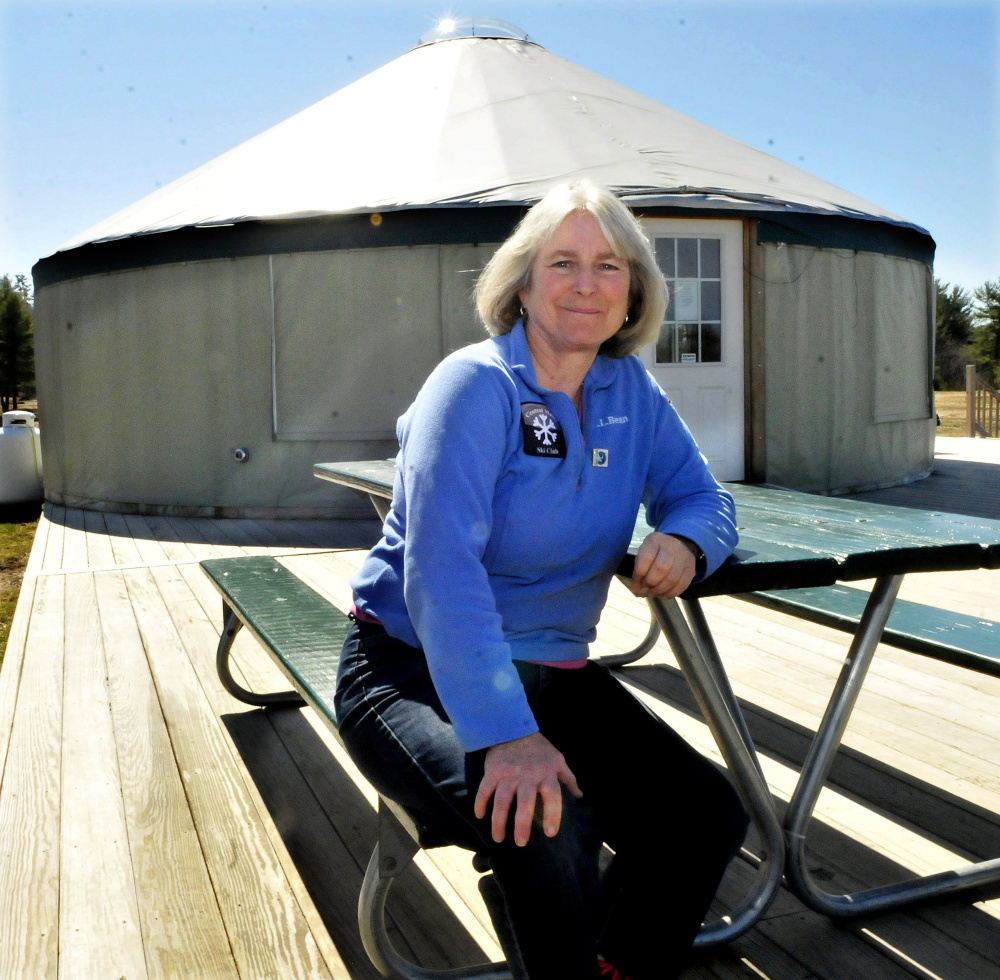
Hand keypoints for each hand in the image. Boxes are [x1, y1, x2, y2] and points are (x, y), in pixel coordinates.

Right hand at [474, 732, 582, 846]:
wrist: (514, 728)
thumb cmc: (539, 749)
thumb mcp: (558, 760)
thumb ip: (568, 779)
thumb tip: (580, 797)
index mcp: (546, 774)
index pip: (553, 796)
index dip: (552, 815)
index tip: (550, 833)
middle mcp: (528, 775)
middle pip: (525, 803)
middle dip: (522, 824)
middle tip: (521, 843)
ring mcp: (508, 773)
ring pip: (502, 800)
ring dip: (498, 821)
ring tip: (498, 838)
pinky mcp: (493, 770)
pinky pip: (485, 789)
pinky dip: (480, 802)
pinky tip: (479, 816)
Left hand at [631, 532, 697, 598]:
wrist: (676, 546)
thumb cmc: (655, 553)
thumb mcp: (643, 555)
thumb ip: (638, 570)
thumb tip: (635, 589)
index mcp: (655, 540)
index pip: (646, 557)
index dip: (640, 573)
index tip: (636, 583)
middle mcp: (671, 545)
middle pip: (661, 568)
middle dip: (651, 582)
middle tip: (647, 586)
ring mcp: (684, 556)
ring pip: (672, 579)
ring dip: (660, 590)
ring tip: (653, 592)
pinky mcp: (691, 567)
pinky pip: (683, 584)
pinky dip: (672, 593)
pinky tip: (664, 595)